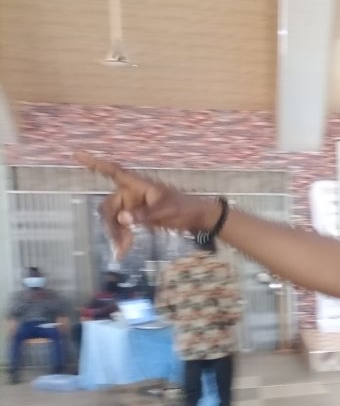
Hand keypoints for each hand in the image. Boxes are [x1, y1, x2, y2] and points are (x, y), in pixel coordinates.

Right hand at [76, 153, 217, 258]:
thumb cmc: (183, 209)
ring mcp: (132, 205)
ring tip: (122, 251)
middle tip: (118, 244)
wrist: (196, 219)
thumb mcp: (166, 211)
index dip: (95, 163)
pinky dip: (122, 237)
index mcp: (138, 185)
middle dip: (111, 225)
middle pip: (109, 206)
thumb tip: (122, 218)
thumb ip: (144, 215)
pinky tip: (123, 250)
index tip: (77, 154)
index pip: (113, 171)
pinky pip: (121, 226)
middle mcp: (131, 193)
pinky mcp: (135, 216)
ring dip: (116, 234)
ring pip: (113, 219)